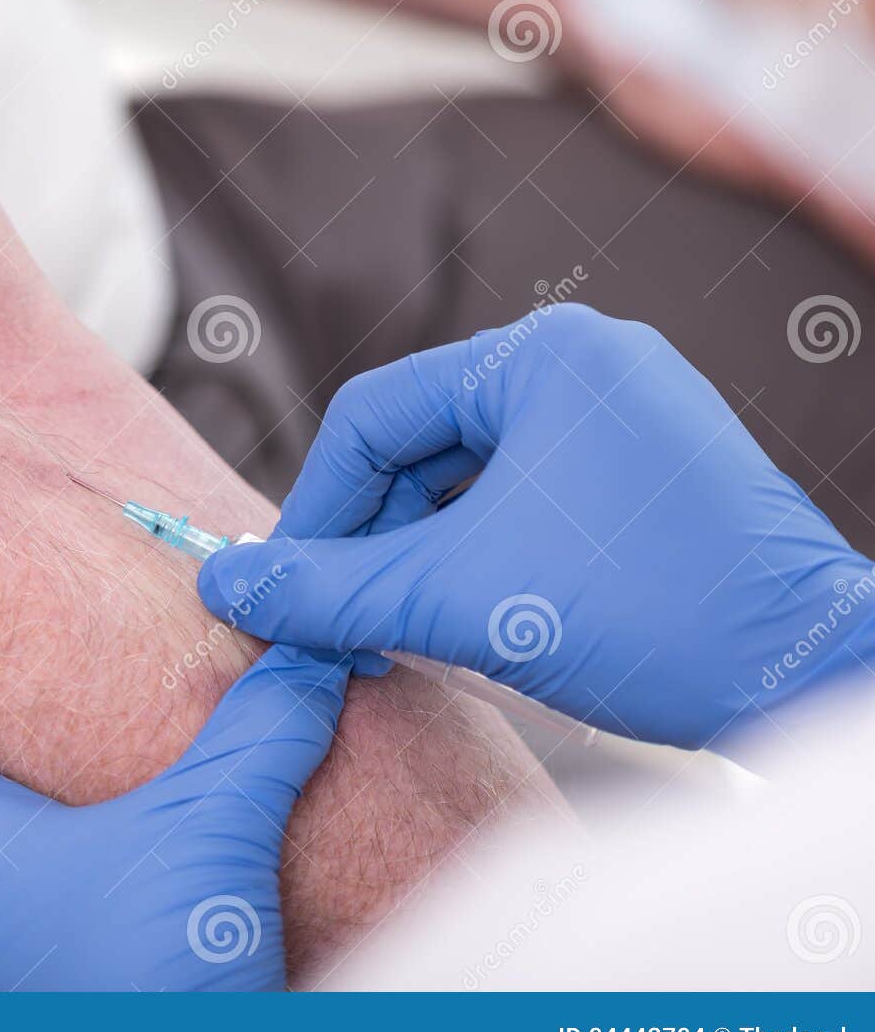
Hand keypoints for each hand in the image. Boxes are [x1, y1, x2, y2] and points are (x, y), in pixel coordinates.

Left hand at [0, 646, 347, 990]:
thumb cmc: (148, 993)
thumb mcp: (212, 828)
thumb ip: (260, 729)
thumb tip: (309, 659)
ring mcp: (7, 966)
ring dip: (29, 810)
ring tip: (74, 761)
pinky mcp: (59, 1002)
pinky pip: (49, 913)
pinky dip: (79, 871)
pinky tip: (138, 863)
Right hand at [197, 305, 874, 752]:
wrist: (809, 675)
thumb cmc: (648, 613)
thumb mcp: (456, 598)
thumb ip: (326, 588)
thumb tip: (222, 581)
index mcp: (542, 355)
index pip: (374, 417)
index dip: (316, 507)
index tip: (288, 585)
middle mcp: (587, 364)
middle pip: (422, 445)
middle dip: (371, 536)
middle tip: (339, 618)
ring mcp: (626, 416)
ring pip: (471, 479)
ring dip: (419, 553)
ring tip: (395, 629)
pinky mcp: (647, 472)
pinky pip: (525, 500)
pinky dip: (477, 555)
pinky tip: (459, 616)